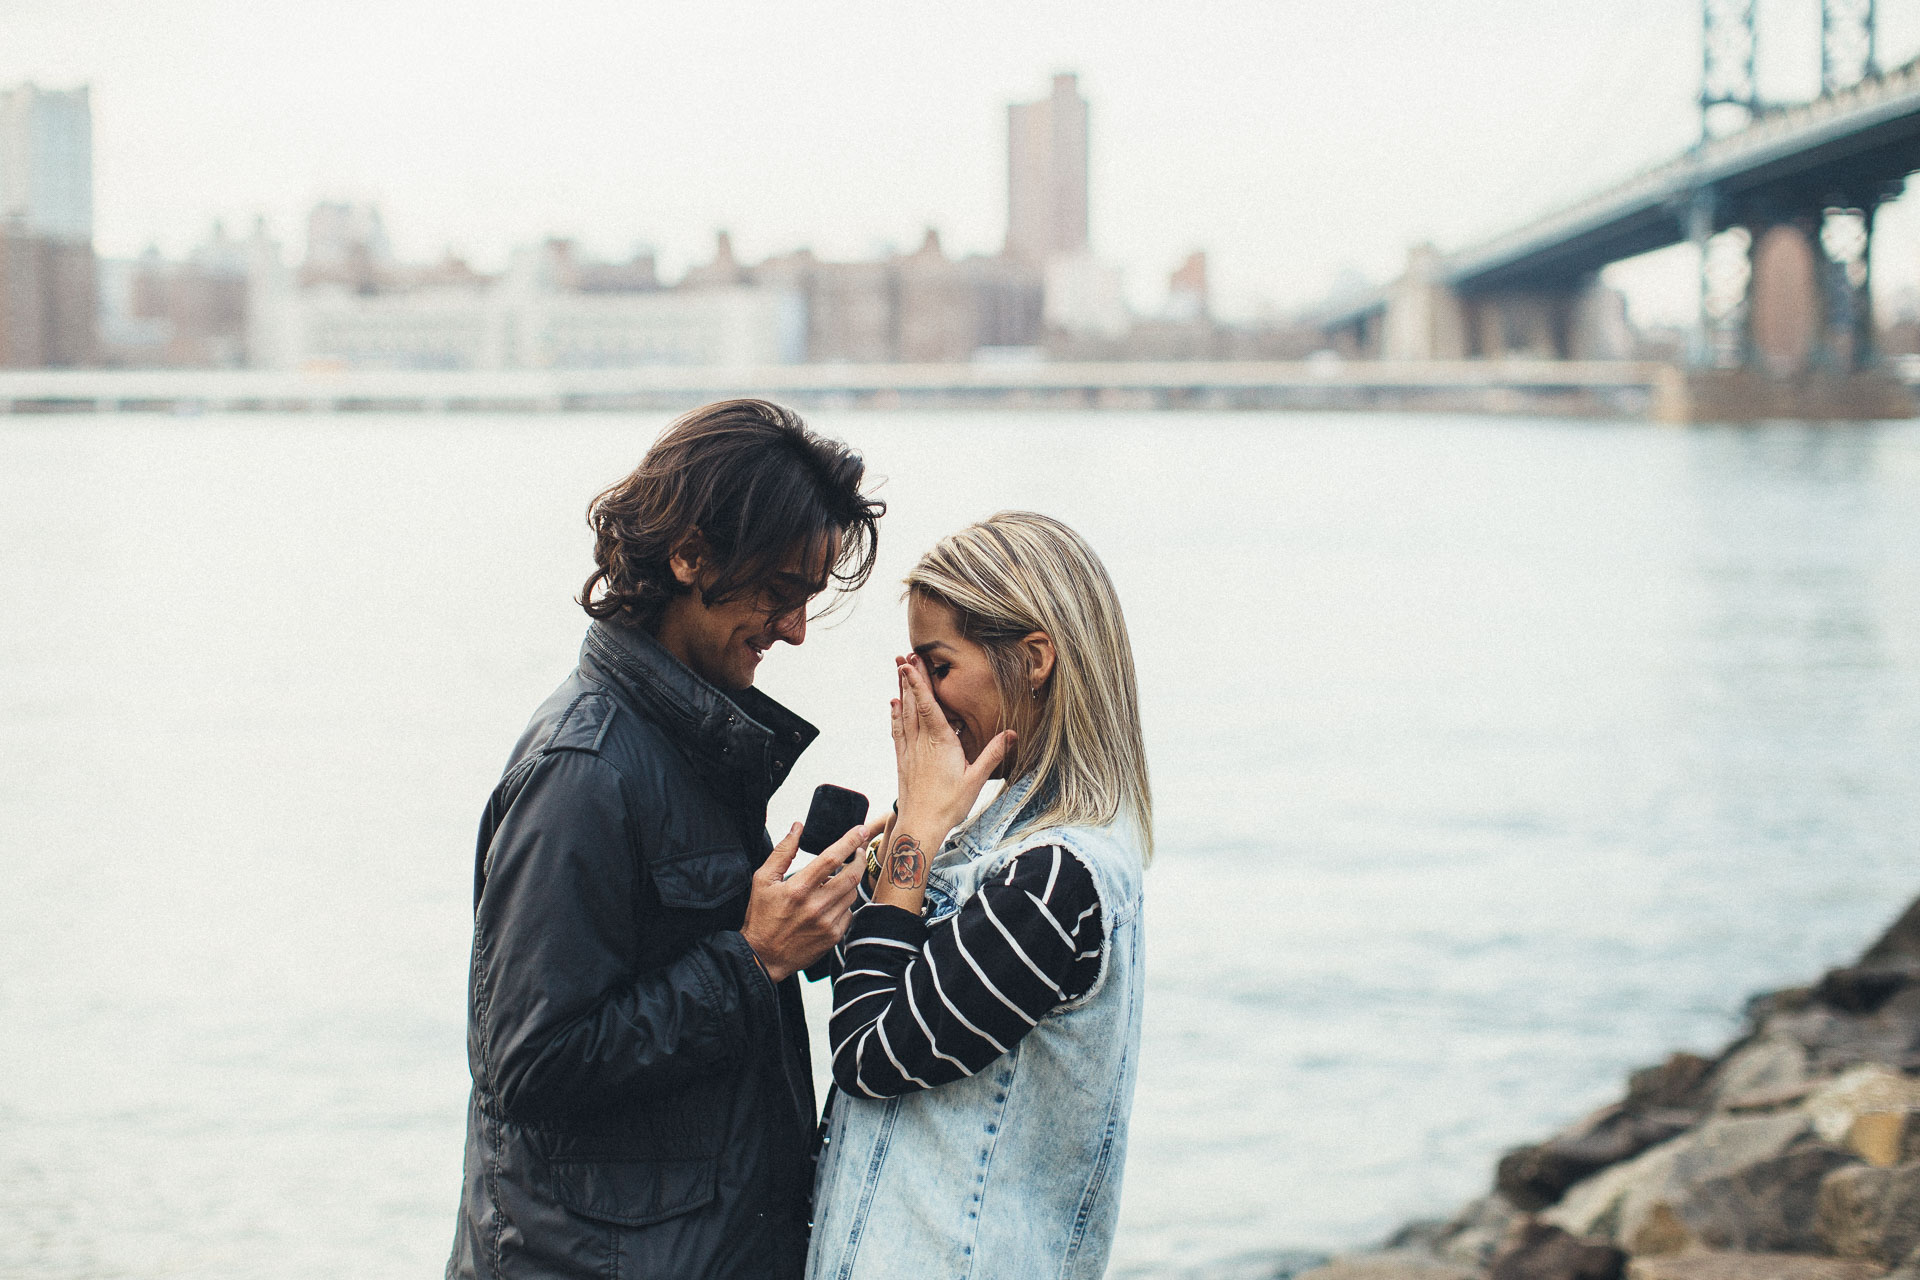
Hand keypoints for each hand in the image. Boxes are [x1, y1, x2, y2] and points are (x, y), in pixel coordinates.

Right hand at [740, 819, 882, 981]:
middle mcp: (816, 906)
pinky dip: (844, 903)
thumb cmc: (762, 916)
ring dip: (850, 881)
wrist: (763, 956)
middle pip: (852, 876)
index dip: (850, 841)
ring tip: (837, 879)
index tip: (861, 830)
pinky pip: (849, 913)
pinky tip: (831, 902)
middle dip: (860, 859)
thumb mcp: (763, 880)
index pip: (832, 858)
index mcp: (798, 888)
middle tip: (858, 851)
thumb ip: (782, 852)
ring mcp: (827, 923)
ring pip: (852, 894)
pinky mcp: (833, 937)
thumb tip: (798, 827)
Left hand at [891, 654, 1014, 836]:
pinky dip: (896, 713)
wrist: (920, 825)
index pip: (928, 706)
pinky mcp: (903, 759)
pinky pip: (898, 730)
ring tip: (899, 669)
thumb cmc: (949, 805)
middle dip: (910, 678)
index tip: (912, 663)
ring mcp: (910, 750)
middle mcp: (921, 742)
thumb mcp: (976, 780)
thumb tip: (1011, 733)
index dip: (919, 683)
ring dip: (902, 690)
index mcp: (940, 743)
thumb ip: (992, 754)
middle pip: (914, 703)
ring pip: (904, 713)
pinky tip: (894, 702)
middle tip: (904, 655)